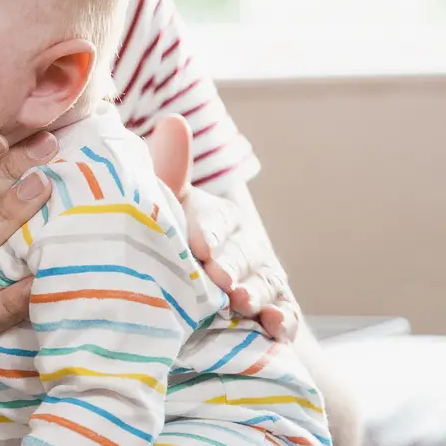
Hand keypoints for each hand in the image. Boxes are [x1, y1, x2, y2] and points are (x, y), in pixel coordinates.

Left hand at [145, 116, 296, 340]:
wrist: (167, 312)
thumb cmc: (161, 250)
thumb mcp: (161, 212)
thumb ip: (167, 173)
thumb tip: (174, 120)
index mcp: (213, 218)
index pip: (215, 218)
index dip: (208, 231)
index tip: (200, 247)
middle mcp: (243, 247)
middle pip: (243, 252)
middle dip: (233, 263)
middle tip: (220, 278)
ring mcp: (260, 282)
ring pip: (265, 282)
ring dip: (257, 292)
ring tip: (242, 302)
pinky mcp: (272, 315)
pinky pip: (285, 317)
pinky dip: (283, 321)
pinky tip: (274, 326)